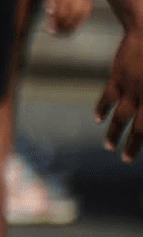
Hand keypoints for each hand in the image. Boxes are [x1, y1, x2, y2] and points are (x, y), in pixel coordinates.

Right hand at [43, 0, 92, 35]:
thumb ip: (72, 0)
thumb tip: (59, 14)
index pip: (80, 19)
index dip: (70, 29)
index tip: (60, 33)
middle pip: (71, 16)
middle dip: (62, 27)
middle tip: (53, 32)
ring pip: (63, 7)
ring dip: (56, 19)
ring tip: (49, 27)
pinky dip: (52, 4)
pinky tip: (48, 11)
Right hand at [95, 33, 142, 161]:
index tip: (138, 153)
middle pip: (137, 127)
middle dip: (132, 145)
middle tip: (126, 159)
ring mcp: (130, 88)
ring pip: (119, 116)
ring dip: (113, 132)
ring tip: (108, 145)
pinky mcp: (118, 77)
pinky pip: (107, 97)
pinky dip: (101, 109)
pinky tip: (97, 118)